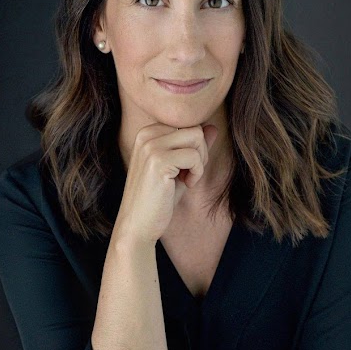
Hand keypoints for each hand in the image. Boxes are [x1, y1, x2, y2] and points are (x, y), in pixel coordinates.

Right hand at [115, 122, 218, 244]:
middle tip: (189, 174)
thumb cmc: (159, 199)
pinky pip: (194, 156)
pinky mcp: (158, 161)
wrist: (138, 225)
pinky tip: (186, 185)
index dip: (195, 147)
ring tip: (186, 179)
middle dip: (201, 152)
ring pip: (197, 137)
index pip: (188, 124)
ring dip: (200, 162)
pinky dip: (197, 173)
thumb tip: (212, 126)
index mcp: (147, 132)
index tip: (184, 168)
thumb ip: (194, 147)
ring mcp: (150, 146)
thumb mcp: (180, 168)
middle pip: (194, 128)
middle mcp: (146, 134)